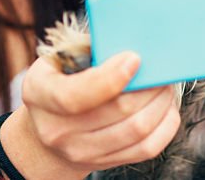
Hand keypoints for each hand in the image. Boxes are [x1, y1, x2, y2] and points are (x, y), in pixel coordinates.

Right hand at [1, 51, 180, 178]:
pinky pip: (146, 149)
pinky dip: (164, 126)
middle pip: (117, 111)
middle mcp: (55, 129)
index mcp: (39, 94)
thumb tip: (133, 39)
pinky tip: (165, 108)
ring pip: (136, 130)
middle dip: (148, 86)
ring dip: (160, 103)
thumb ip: (89, 50)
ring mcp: (79, 152)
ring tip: (165, 85)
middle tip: (162, 68)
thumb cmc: (60, 82)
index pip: (74, 96)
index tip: (135, 58)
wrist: (44, 133)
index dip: (109, 79)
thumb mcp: (59, 60)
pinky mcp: (103, 164)